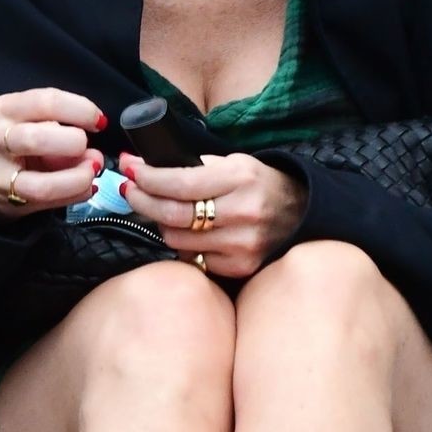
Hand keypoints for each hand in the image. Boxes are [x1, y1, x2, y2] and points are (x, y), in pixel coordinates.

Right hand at [0, 88, 106, 225]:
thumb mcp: (29, 121)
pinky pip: (48, 202)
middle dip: (75, 144)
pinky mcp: (7, 202)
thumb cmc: (13, 142)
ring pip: (43, 184)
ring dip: (77, 178)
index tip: (99, 121)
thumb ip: (60, 126)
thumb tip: (93, 153)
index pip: (47, 101)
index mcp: (6, 108)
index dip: (81, 111)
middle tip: (90, 149)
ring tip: (91, 171)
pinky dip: (74, 194)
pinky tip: (85, 187)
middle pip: (38, 139)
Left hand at [117, 151, 307, 278]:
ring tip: (160, 210)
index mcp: (239, 179)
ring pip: (177, 240)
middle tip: (130, 191)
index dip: (148, 178)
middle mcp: (242, 212)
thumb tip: (144, 168)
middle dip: (142, 200)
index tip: (130, 170)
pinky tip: (186, 232)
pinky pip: (193, 258)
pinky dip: (182, 245)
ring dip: (160, 224)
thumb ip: (195, 168)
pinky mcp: (240, 267)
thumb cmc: (260, 184)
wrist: (301, 213)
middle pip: (173, 214)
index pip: (180, 183)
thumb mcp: (234, 164)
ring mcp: (242, 244)